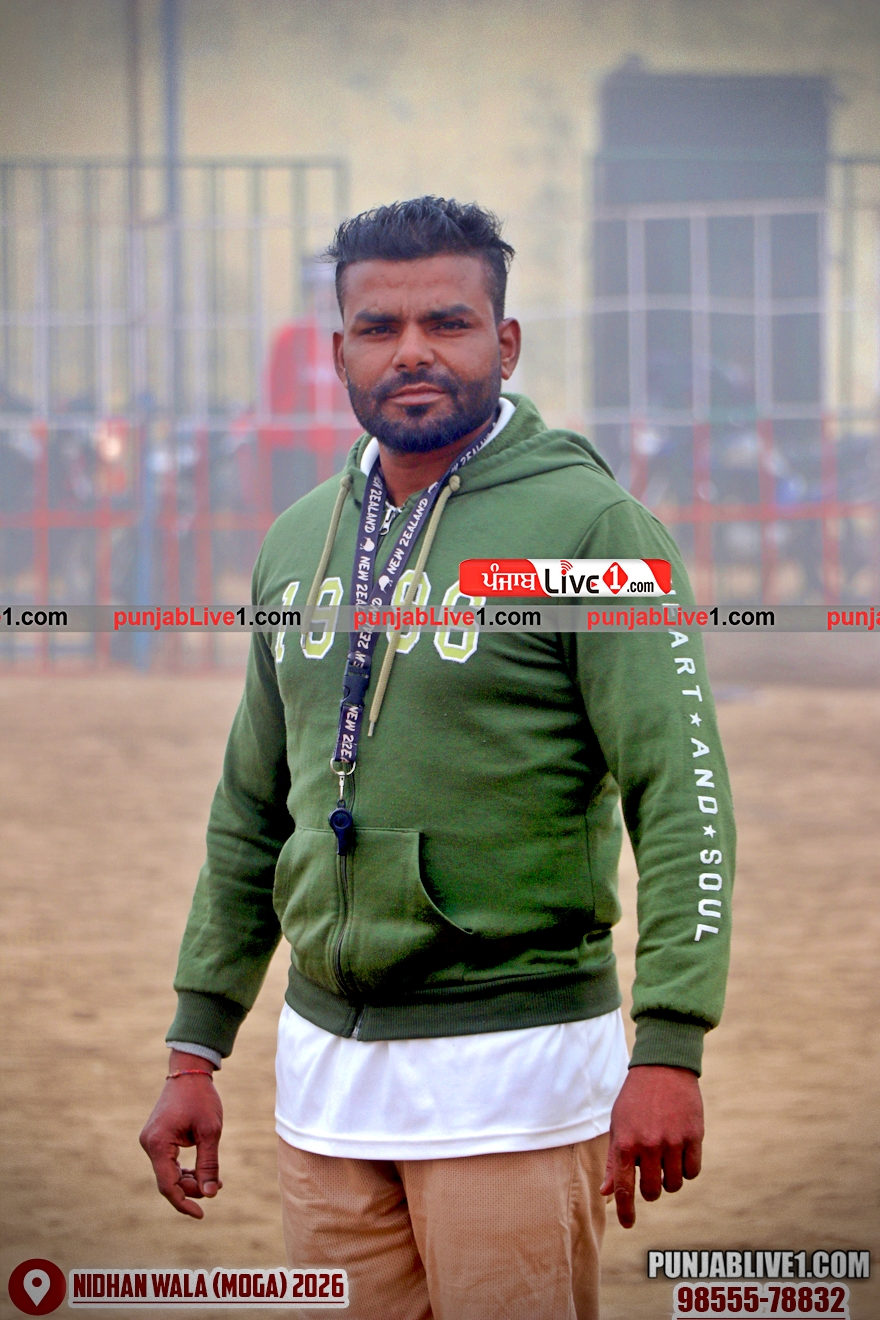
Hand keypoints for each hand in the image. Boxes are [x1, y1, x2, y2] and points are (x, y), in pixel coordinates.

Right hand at [139, 1051, 223, 1218]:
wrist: (189, 1070)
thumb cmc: (201, 1098)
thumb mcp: (210, 1131)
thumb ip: (209, 1164)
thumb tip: (209, 1194)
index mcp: (158, 1144)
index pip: (168, 1185)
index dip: (184, 1203)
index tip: (201, 1214)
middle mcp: (149, 1144)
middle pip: (169, 1180)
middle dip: (192, 1188)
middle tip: (218, 1186)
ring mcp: (151, 1141)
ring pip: (169, 1173)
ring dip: (190, 1180)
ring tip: (215, 1181)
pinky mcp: (157, 1138)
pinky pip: (169, 1162)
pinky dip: (185, 1169)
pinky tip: (203, 1172)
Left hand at [600, 1064, 703, 1227]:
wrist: (663, 1067)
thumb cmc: (636, 1100)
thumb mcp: (618, 1126)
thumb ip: (615, 1161)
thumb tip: (607, 1193)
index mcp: (625, 1143)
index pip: (625, 1189)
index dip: (627, 1211)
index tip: (629, 1224)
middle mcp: (649, 1145)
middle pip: (653, 1191)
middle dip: (651, 1190)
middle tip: (651, 1175)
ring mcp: (673, 1142)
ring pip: (674, 1184)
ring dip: (670, 1179)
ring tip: (665, 1159)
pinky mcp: (693, 1136)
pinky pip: (693, 1171)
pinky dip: (687, 1168)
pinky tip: (681, 1153)